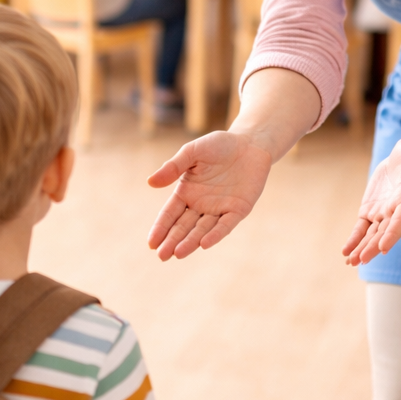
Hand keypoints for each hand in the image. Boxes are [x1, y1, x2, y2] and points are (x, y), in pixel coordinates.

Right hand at [148, 131, 271, 260]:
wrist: (250, 143)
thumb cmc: (218, 145)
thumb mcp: (192, 152)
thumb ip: (173, 167)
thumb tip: (150, 182)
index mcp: (186, 192)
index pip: (170, 214)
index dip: (161, 228)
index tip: (151, 243)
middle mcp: (201, 204)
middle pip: (183, 227)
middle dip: (172, 241)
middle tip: (162, 256)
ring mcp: (219, 209)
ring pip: (202, 230)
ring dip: (190, 242)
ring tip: (178, 253)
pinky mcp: (238, 209)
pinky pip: (225, 225)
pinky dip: (215, 235)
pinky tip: (204, 244)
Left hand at [343, 135, 400, 264]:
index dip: (393, 234)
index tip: (383, 248)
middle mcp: (396, 210)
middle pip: (384, 232)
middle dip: (372, 246)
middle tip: (361, 260)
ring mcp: (383, 211)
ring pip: (372, 234)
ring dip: (361, 248)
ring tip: (350, 262)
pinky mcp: (371, 209)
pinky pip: (361, 227)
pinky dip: (354, 239)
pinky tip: (346, 252)